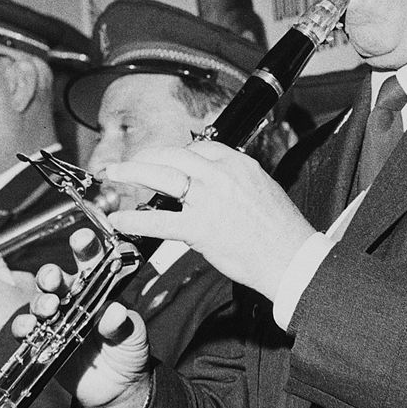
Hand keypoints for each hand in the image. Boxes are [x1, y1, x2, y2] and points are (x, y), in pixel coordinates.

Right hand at [10, 250, 151, 407]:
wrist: (117, 389)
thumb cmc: (128, 353)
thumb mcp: (134, 337)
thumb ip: (124, 324)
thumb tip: (114, 312)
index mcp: (98, 288)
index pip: (89, 260)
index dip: (84, 246)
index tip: (82, 240)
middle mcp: (73, 299)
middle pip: (55, 278)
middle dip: (51, 274)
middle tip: (55, 279)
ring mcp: (56, 320)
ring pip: (38, 301)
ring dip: (40, 302)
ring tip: (50, 308)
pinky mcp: (43, 342)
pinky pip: (26, 330)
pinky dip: (24, 327)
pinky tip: (29, 329)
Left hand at [103, 142, 312, 301]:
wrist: (292, 259)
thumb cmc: (281, 231)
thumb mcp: (262, 189)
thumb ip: (234, 182)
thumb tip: (212, 184)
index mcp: (239, 164)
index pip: (199, 147)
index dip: (175, 153)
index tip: (164, 160)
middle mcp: (221, 176)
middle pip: (174, 155)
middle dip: (146, 157)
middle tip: (129, 163)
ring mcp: (208, 200)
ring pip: (162, 176)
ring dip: (133, 172)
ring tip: (114, 174)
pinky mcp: (200, 228)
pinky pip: (159, 220)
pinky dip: (135, 220)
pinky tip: (120, 220)